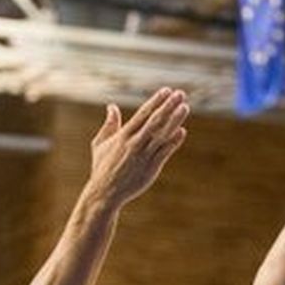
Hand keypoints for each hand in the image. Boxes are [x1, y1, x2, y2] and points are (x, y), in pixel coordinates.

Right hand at [85, 87, 189, 208]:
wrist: (104, 193)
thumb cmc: (102, 168)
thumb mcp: (100, 144)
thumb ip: (109, 125)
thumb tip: (112, 106)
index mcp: (123, 136)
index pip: (142, 114)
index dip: (155, 101)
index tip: (166, 90)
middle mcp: (134, 144)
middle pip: (154, 121)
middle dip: (168, 106)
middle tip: (180, 94)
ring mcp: (143, 156)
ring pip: (162, 135)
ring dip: (174, 120)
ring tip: (185, 107)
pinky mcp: (150, 168)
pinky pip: (164, 152)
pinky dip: (173, 142)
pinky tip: (181, 131)